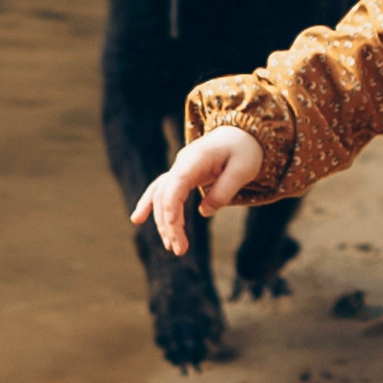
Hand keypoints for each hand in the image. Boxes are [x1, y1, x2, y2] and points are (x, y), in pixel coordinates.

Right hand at [129, 126, 262, 256]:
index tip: (173, 224)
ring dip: (164, 222)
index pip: (177, 181)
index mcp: (198, 157)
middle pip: (167, 194)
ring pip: (162, 196)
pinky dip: (150, 206)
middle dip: (170, 223)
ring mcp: (180, 168)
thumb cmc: (246, 150)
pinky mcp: (181, 176)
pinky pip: (162, 191)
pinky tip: (137, 219)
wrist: (242, 133)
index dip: (172, 203)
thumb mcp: (243, 170)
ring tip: (171, 247)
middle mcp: (183, 162)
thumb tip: (204, 212)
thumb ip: (224, 190)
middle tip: (179, 249)